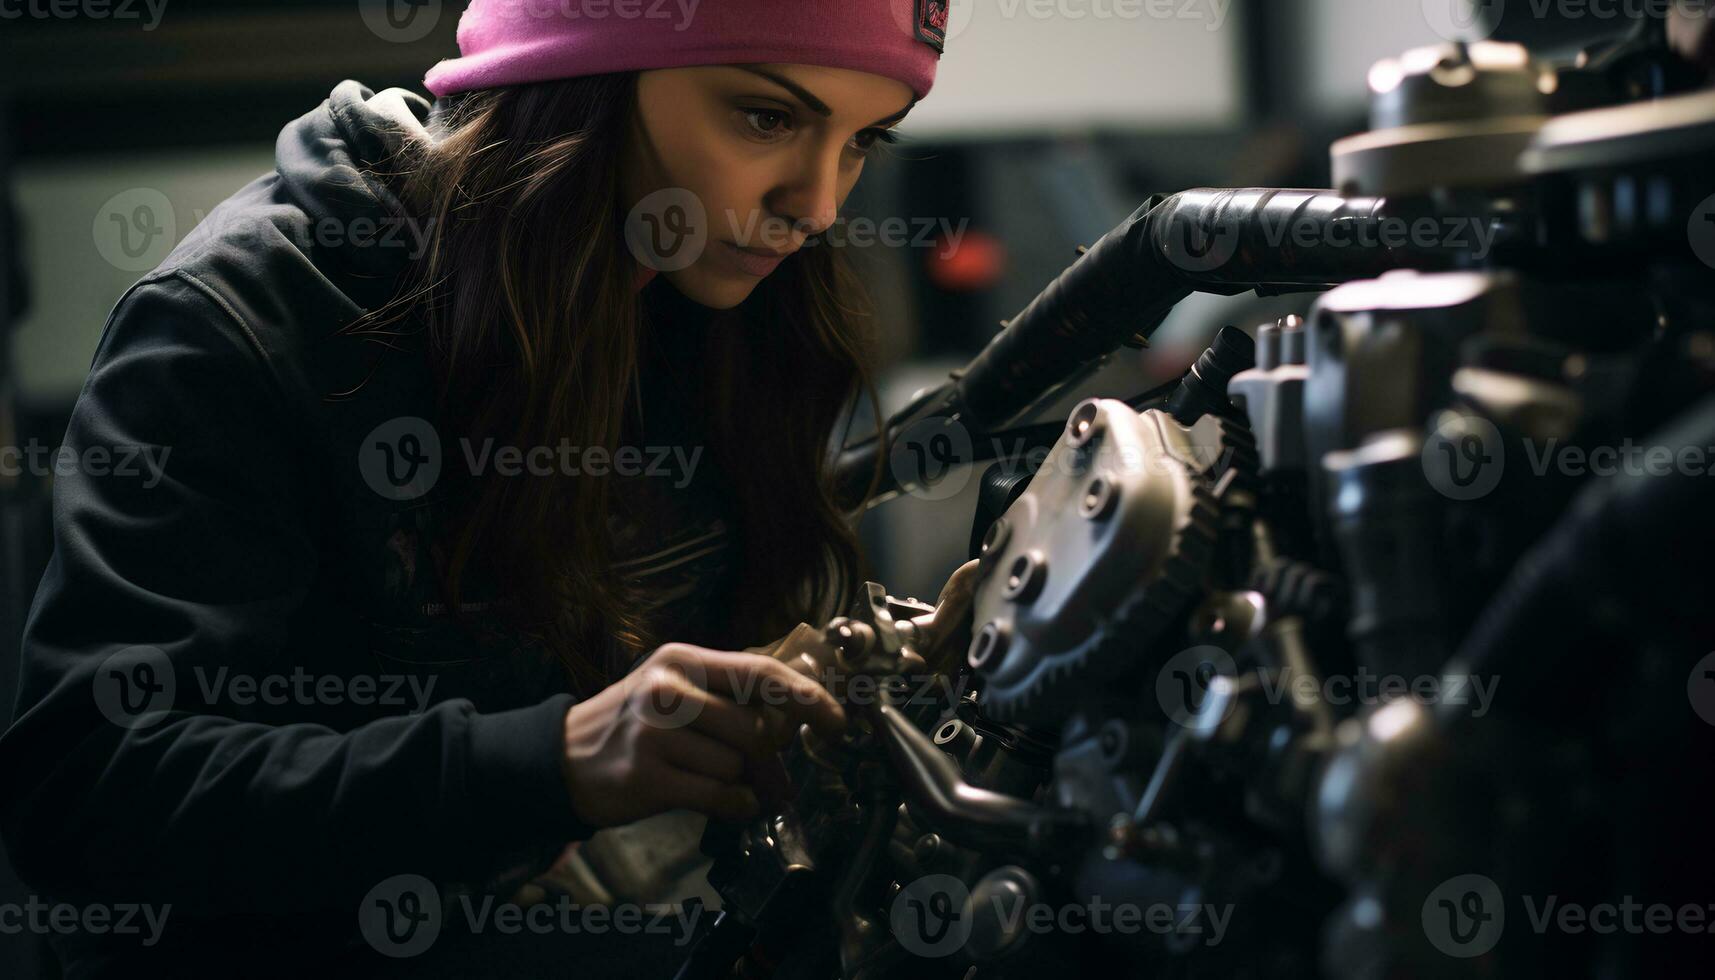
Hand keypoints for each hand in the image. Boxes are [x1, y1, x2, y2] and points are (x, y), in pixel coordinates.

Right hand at [560, 643, 846, 827]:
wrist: (564, 758)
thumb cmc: (633, 724)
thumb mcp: (675, 690)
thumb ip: (730, 697)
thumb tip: (801, 721)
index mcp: (682, 660)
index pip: (760, 672)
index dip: (806, 697)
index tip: (837, 720)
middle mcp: (668, 690)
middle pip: (754, 729)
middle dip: (769, 758)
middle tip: (769, 773)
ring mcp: (654, 734)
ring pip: (736, 765)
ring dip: (740, 782)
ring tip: (717, 781)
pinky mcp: (647, 778)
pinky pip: (718, 796)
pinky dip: (734, 805)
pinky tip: (727, 803)